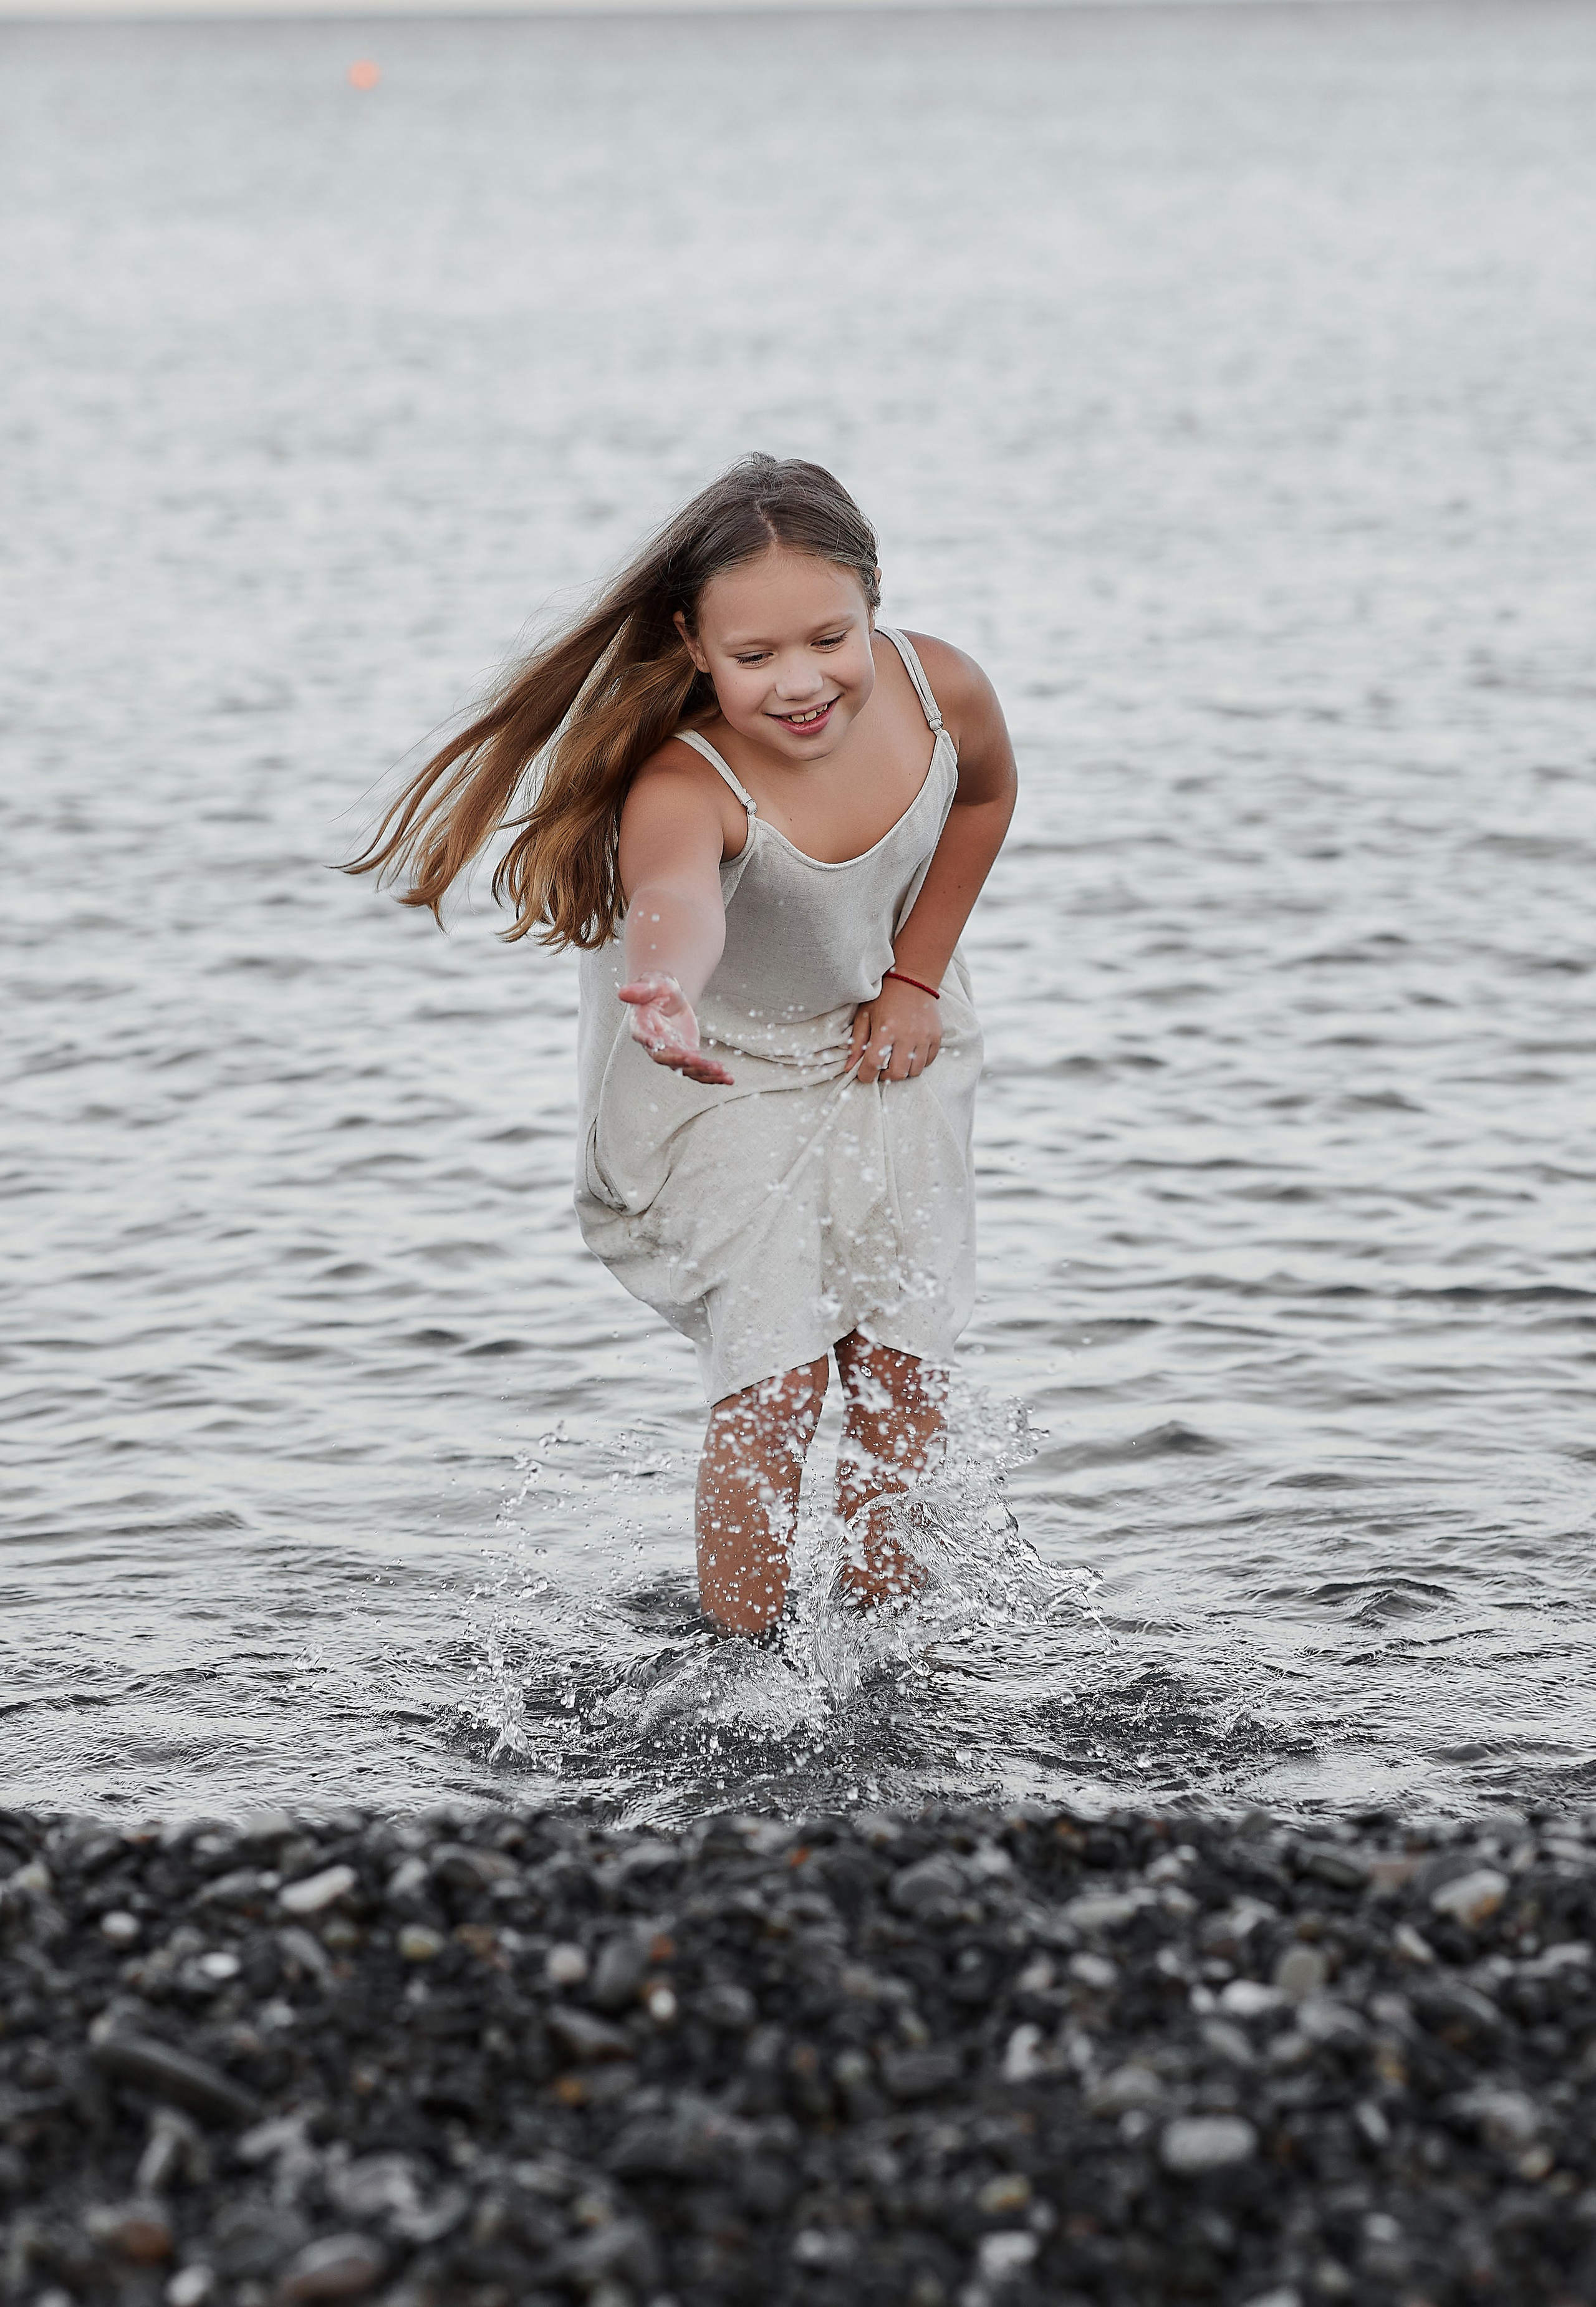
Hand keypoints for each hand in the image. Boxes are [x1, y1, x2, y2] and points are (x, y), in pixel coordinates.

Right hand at [619, 972, 733, 1085]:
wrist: (668, 997)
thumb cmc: (657, 989)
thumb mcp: (652, 983)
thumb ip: (641, 990)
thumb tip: (623, 992)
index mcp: (642, 1027)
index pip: (644, 1037)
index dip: (651, 1042)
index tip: (659, 1044)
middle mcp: (655, 1045)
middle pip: (667, 1058)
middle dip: (683, 1061)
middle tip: (699, 1060)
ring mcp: (672, 1053)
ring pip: (686, 1068)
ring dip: (704, 1073)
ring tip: (722, 1073)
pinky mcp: (687, 1056)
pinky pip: (699, 1070)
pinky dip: (713, 1076)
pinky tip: (728, 1078)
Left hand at [848, 976, 941, 1084]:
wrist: (913, 980)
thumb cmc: (885, 997)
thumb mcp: (865, 1016)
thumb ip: (856, 1043)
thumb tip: (848, 1068)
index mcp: (886, 1029)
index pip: (874, 1064)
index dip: (866, 1075)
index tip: (864, 1074)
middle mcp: (907, 1035)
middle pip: (897, 1073)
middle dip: (885, 1077)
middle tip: (881, 1069)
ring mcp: (924, 1037)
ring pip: (914, 1071)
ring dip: (903, 1070)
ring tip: (896, 1060)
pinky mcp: (936, 1036)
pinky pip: (928, 1062)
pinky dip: (918, 1063)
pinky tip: (910, 1053)